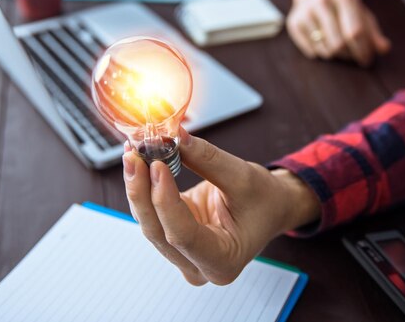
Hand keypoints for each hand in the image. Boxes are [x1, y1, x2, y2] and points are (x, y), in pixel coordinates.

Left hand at [122, 130, 320, 284]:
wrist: (271, 207)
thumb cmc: (265, 200)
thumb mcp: (243, 176)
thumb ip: (207, 160)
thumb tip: (175, 138)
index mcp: (223, 262)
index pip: (183, 235)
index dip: (165, 200)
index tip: (156, 164)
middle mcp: (198, 267)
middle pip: (158, 231)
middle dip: (142, 191)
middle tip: (134, 154)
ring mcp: (182, 255)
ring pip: (149, 222)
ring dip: (138, 187)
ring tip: (133, 152)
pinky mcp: (172, 237)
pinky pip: (150, 213)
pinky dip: (143, 187)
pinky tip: (138, 162)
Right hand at [287, 0, 390, 65]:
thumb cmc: (344, 9)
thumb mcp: (362, 16)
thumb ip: (374, 34)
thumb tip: (385, 49)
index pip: (356, 32)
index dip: (363, 50)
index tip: (366, 60)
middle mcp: (323, 0)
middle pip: (339, 43)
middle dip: (349, 55)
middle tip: (352, 56)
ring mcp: (306, 11)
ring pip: (325, 50)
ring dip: (335, 55)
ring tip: (338, 47)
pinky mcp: (294, 22)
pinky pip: (311, 51)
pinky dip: (321, 53)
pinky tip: (323, 43)